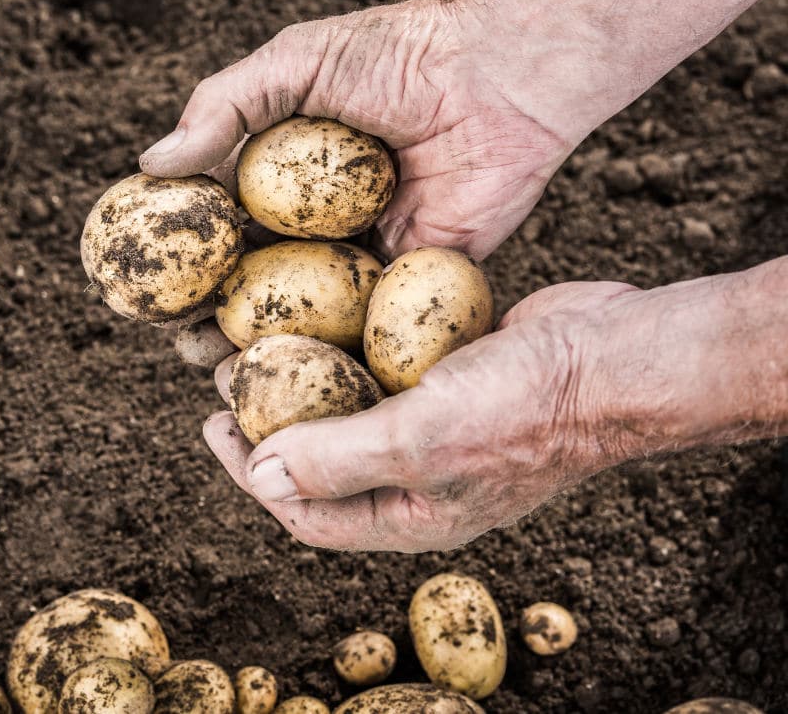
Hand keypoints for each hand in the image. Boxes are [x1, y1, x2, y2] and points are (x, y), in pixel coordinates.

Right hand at [148, 0, 578, 369]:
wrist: (500, 72)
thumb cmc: (398, 54)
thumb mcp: (295, 61)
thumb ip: (221, 107)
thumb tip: (152, 165)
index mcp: (281, 171)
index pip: (215, 224)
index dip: (176, 259)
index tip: (139, 290)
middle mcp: (316, 218)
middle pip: (252, 278)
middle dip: (210, 315)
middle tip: (180, 343)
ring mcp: (362, 250)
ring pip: (301, 310)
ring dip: (259, 343)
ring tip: (221, 368)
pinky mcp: (410, 276)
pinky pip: (364, 320)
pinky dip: (328, 349)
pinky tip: (293, 372)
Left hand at [202, 281, 639, 551]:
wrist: (615, 355)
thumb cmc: (527, 408)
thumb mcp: (421, 440)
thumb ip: (337, 461)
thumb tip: (260, 476)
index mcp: (409, 515)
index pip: (307, 513)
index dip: (251, 473)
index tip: (211, 423)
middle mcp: (418, 479)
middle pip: (320, 461)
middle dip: (268, 420)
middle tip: (225, 371)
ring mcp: (436, 428)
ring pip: (347, 410)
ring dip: (302, 379)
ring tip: (259, 338)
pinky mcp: (450, 379)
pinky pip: (382, 369)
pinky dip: (347, 346)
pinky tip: (322, 310)